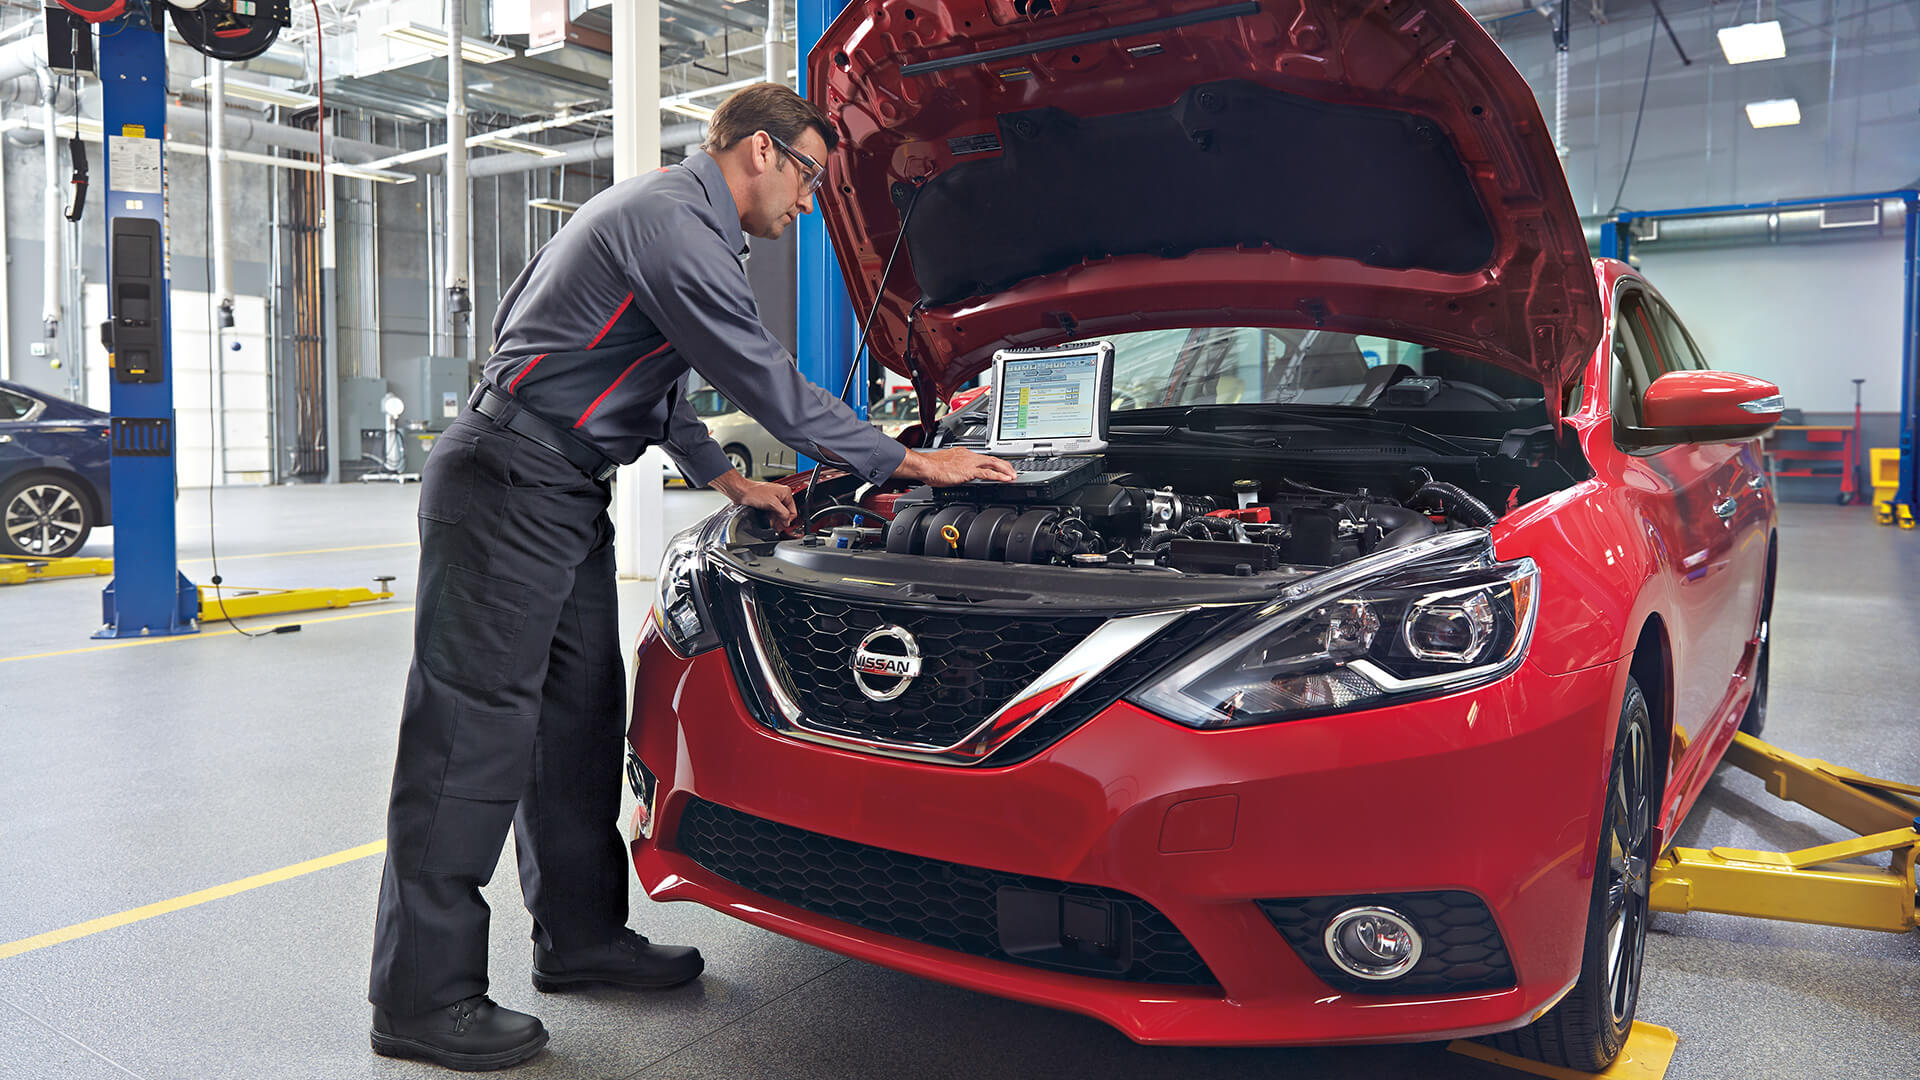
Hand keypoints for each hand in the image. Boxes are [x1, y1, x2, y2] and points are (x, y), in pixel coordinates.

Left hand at [710, 471, 797, 528]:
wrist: (741, 492)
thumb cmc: (754, 493)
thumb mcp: (772, 504)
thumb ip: (783, 513)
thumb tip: (787, 522)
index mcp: (786, 492)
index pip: (793, 510)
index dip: (788, 520)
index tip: (784, 526)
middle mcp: (781, 495)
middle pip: (786, 513)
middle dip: (782, 521)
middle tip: (778, 529)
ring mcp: (774, 499)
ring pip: (779, 513)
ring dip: (777, 521)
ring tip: (774, 528)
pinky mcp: (768, 502)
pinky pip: (773, 512)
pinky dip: (772, 518)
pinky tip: (770, 523)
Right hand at [896, 447, 1017, 485]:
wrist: (925, 466)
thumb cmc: (931, 466)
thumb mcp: (946, 465)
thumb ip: (956, 469)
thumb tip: (957, 474)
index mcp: (963, 453)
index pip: (983, 456)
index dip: (994, 462)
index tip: (1000, 466)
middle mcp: (969, 455)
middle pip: (992, 458)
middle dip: (1005, 464)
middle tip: (1013, 471)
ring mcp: (970, 462)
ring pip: (993, 463)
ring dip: (1006, 470)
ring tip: (1013, 475)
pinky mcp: (968, 471)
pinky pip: (988, 473)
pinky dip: (999, 476)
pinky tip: (1006, 479)